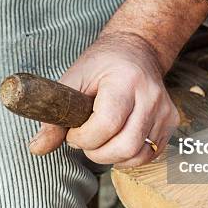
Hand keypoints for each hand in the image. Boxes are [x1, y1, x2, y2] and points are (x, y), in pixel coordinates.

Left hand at [29, 32, 179, 167]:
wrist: (137, 50)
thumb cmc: (102, 64)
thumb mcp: (73, 80)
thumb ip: (53, 114)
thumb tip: (37, 148)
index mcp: (125, 81)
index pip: (106, 125)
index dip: (83, 137)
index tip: (73, 131)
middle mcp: (150, 96)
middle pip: (125, 146)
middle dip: (97, 153)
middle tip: (85, 140)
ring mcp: (164, 110)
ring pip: (139, 155)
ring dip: (113, 157)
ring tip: (100, 141)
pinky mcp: (171, 121)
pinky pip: (150, 154)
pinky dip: (129, 156)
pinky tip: (117, 141)